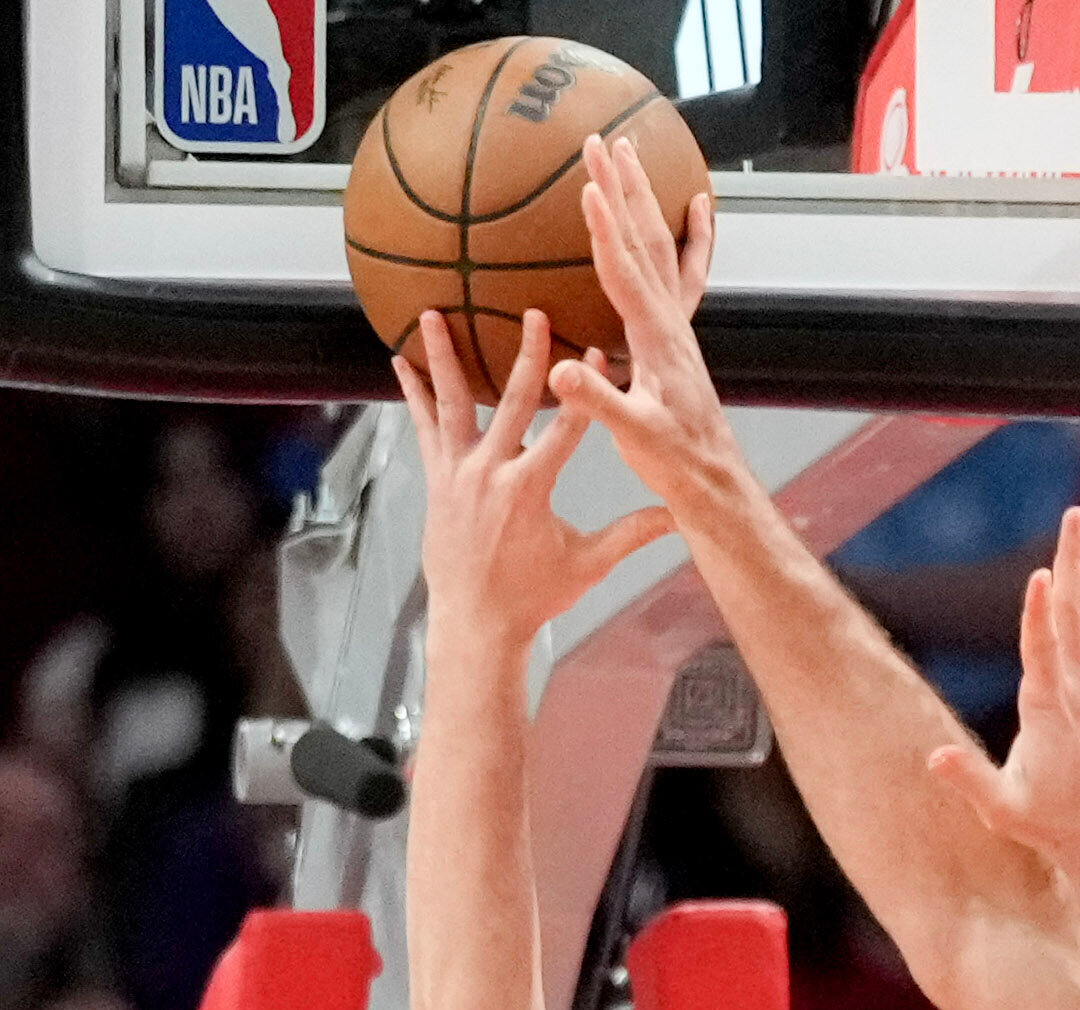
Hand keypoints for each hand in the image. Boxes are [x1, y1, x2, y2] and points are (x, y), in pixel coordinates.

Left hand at [393, 308, 670, 654]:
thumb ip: (631, 533)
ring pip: (453, 402)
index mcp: (530, 488)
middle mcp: (491, 473)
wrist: (475, 625)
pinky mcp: (438, 480)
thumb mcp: (587, 564)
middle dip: (528, 353)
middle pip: (514, 399)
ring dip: (444, 356)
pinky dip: (415, 394)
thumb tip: (677, 515)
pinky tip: (402, 362)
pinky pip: (424, 427)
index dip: (588, 388)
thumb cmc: (531, 598)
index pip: (568, 426)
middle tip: (534, 313)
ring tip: (434, 313)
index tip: (601, 349)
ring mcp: (458, 474)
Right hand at [545, 135, 729, 504]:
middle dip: (621, 188)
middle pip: (644, 239)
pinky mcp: (678, 334)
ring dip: (642, 197)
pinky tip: (697, 206)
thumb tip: (562, 372)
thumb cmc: (674, 461)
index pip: (626, 271)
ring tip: (628, 152)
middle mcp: (670, 320)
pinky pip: (686, 270)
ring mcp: (676, 323)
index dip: (605, 229)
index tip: (588, 185)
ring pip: (661, 244)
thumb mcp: (635, 436)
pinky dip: (691, 233)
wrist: (713, 477)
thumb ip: (601, 404)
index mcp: (656, 339)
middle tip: (599, 141)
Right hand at [925, 509, 1079, 874]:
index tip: (1041, 574)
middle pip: (1073, 617)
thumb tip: (934, 756)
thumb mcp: (1003, 811)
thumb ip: (970, 781)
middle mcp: (1078, 692)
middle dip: (1073, 563)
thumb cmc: (1051, 825)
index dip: (1040, 615)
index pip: (1042, 656)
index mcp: (1049, 714)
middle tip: (1076, 515)